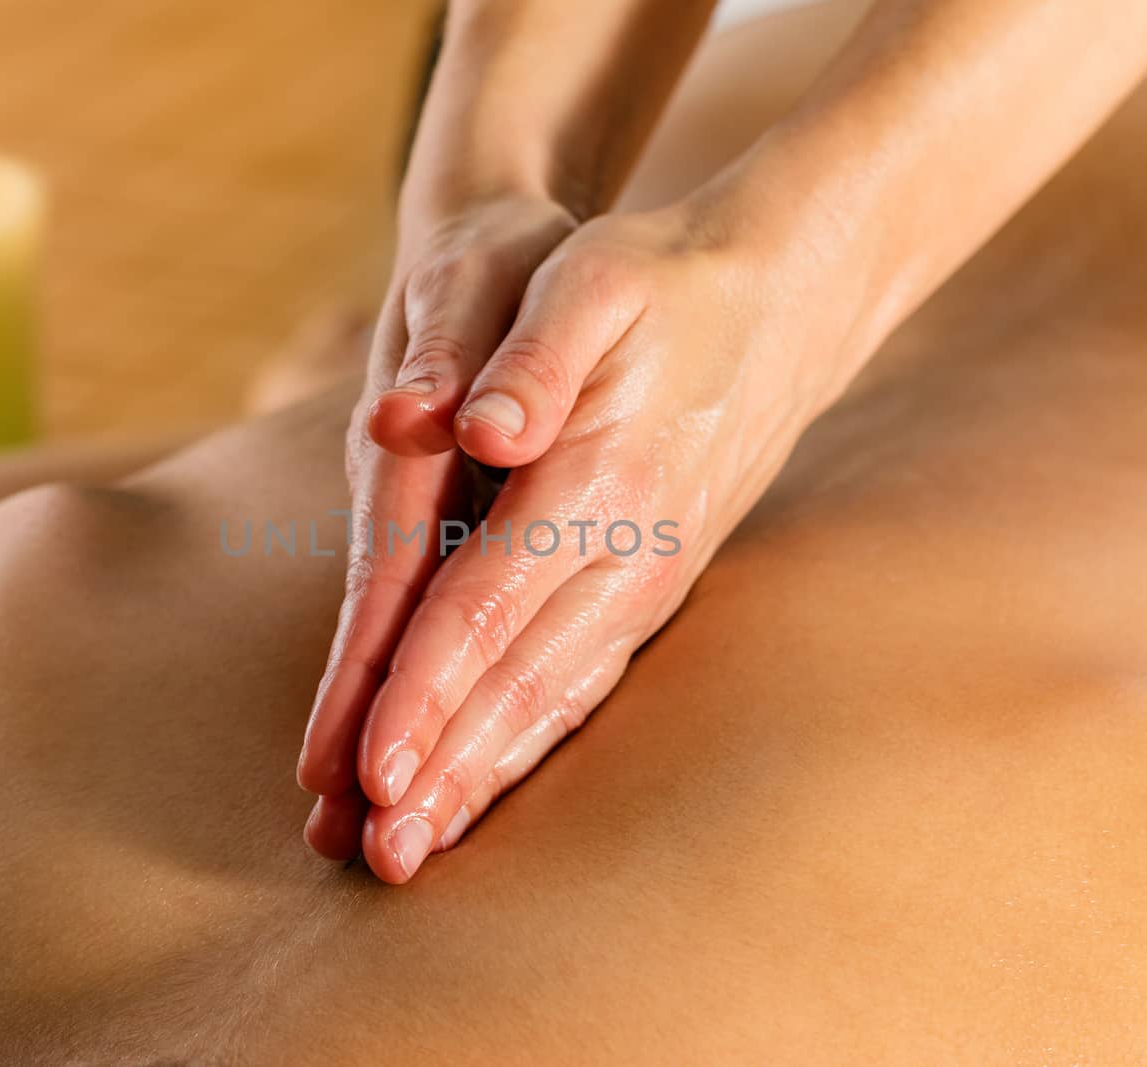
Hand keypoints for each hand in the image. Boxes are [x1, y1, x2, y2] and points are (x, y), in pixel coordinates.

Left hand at [348, 196, 865, 881]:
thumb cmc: (659, 283)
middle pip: (518, 680)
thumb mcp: (590, 280)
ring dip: (487, 777)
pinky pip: (585, 683)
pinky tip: (495, 785)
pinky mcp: (651, 588)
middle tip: (380, 858)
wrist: (775, 302)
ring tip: (423, 850)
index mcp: (596, 479)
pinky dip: (532, 743)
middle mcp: (629, 550)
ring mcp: (647, 579)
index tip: (370, 768)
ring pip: (556, 699)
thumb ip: (531, 359)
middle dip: (445, 771)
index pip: (487, 603)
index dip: (424, 689)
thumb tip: (475, 431)